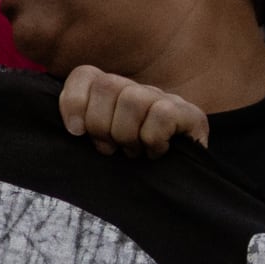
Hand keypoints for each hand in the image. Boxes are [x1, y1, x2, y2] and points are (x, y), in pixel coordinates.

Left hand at [55, 64, 209, 158]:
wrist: (179, 188)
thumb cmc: (131, 168)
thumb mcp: (100, 146)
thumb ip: (83, 129)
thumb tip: (73, 127)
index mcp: (114, 94)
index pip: (87, 74)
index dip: (74, 101)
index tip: (76, 131)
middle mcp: (139, 90)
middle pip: (107, 85)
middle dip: (100, 124)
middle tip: (109, 148)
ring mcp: (166, 99)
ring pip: (133, 98)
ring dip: (127, 134)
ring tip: (132, 151)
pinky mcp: (191, 115)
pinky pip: (162, 115)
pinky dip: (152, 139)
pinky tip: (154, 152)